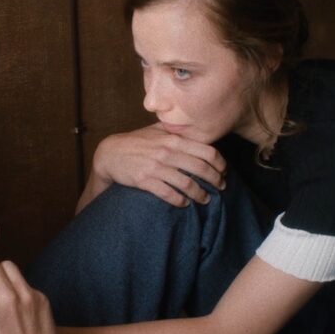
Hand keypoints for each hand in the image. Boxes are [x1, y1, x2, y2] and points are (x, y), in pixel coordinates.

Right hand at [86, 123, 226, 208]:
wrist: (110, 154)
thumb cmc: (136, 142)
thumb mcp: (156, 130)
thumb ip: (176, 130)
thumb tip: (197, 131)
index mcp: (173, 139)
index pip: (207, 151)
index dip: (220, 163)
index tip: (224, 171)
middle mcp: (167, 152)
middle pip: (201, 168)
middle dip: (215, 180)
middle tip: (221, 187)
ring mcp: (156, 167)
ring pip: (187, 184)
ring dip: (200, 194)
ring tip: (206, 199)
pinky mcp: (145, 180)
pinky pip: (168, 193)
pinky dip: (180, 200)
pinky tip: (184, 203)